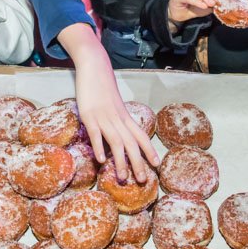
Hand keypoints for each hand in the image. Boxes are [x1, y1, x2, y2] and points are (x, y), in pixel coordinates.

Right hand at [61, 24, 158, 182]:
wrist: (95, 67)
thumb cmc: (104, 87)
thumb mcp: (114, 105)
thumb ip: (118, 119)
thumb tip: (120, 135)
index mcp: (125, 116)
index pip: (141, 135)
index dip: (149, 150)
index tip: (157, 165)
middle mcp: (118, 119)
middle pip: (132, 144)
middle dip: (138, 163)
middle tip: (143, 181)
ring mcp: (104, 117)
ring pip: (117, 142)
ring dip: (121, 162)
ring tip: (123, 178)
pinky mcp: (90, 115)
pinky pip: (97, 134)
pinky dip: (100, 147)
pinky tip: (101, 160)